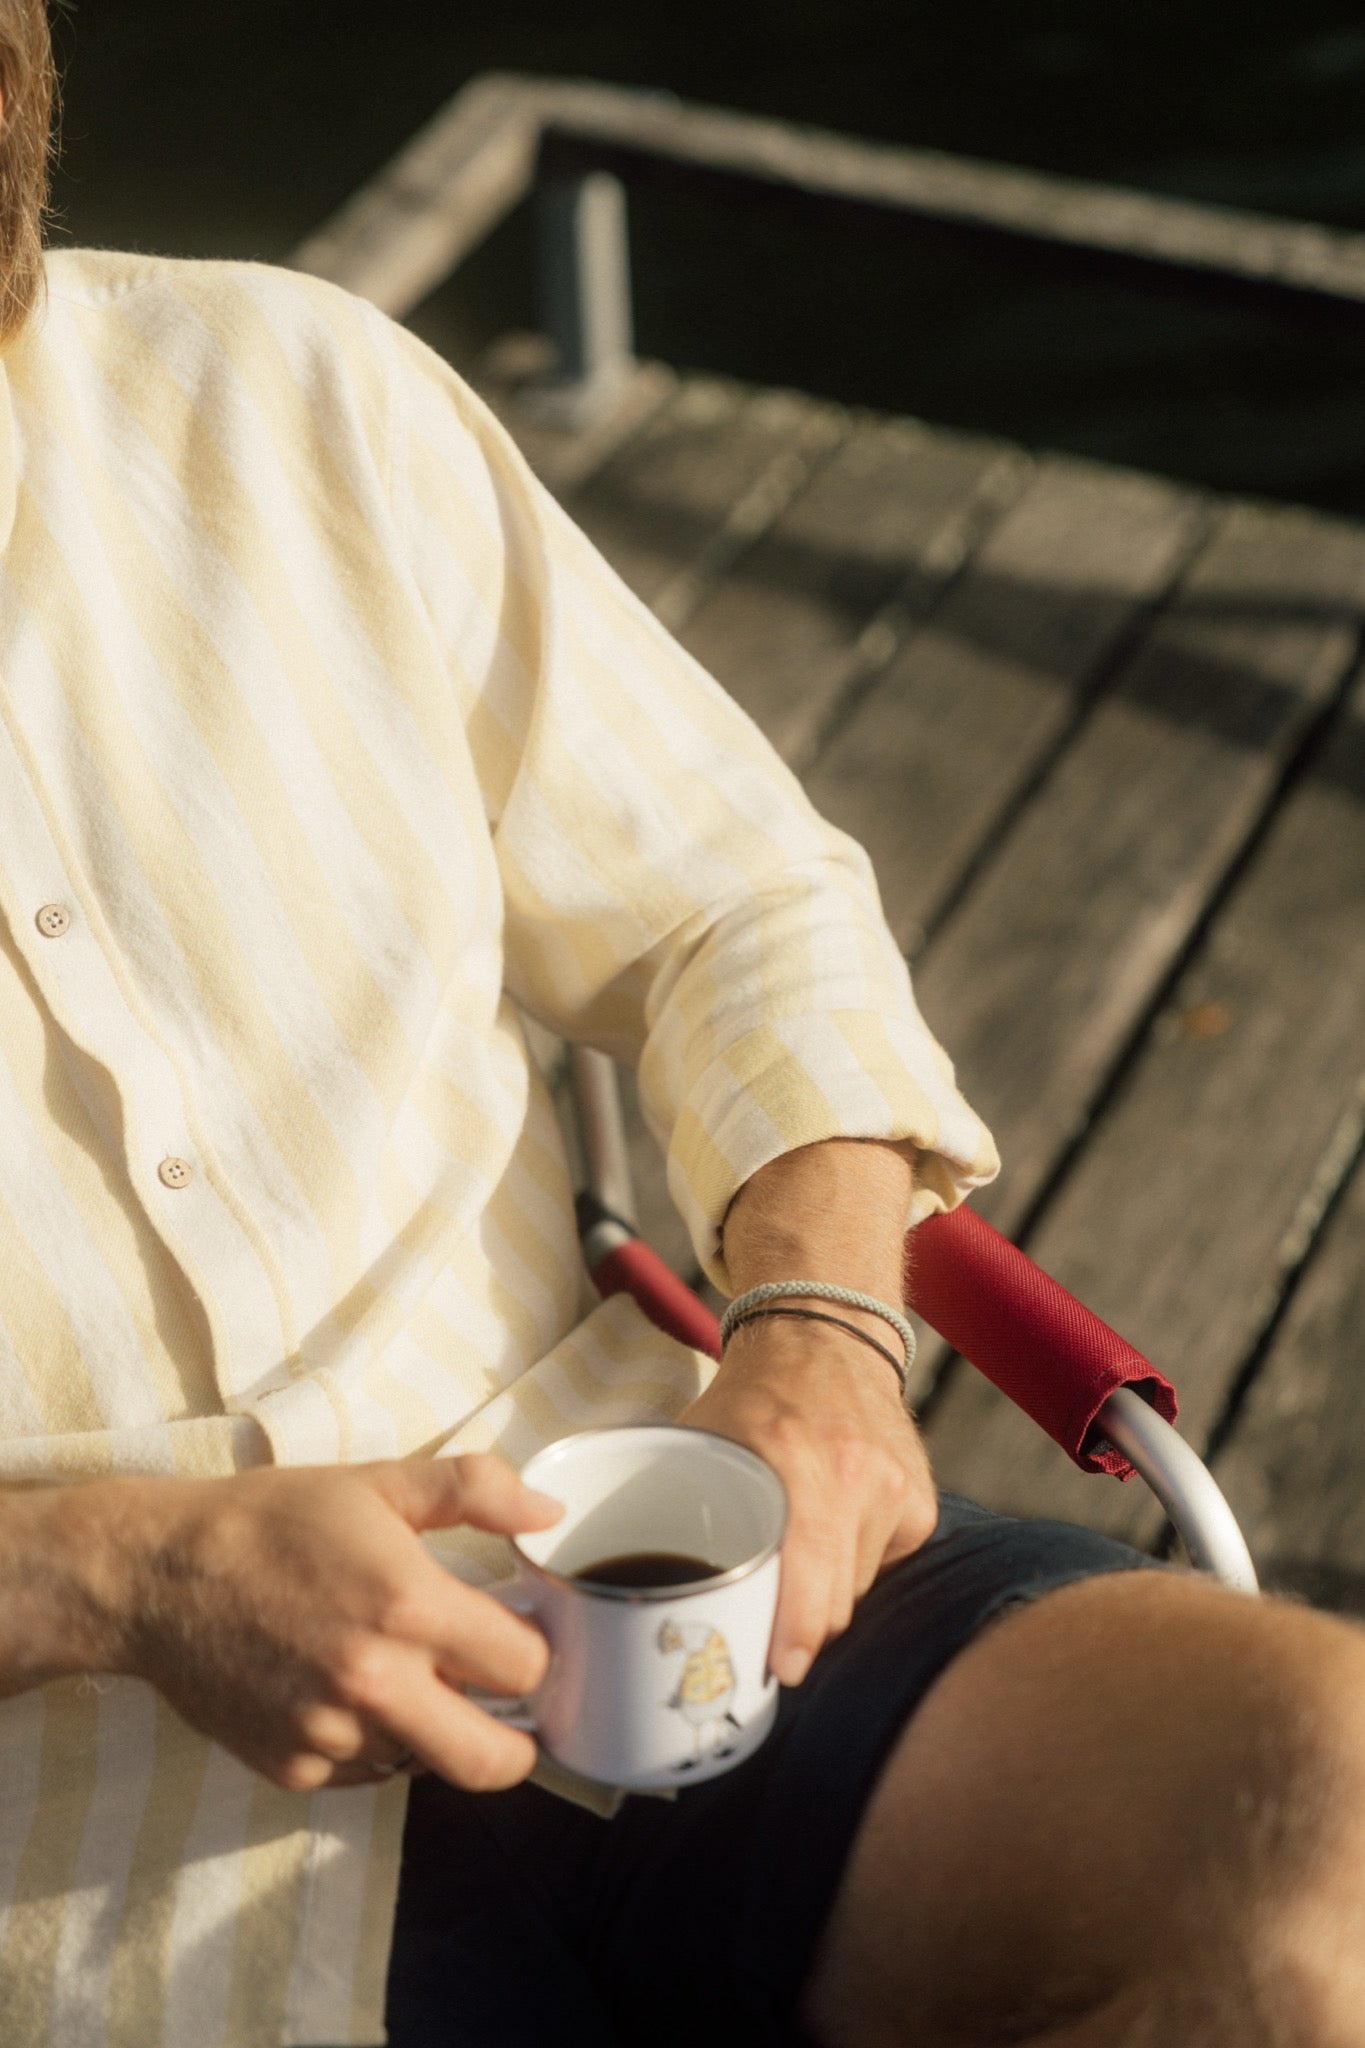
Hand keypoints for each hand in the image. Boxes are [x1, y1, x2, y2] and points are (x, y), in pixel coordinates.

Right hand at [87, 1456, 562, 1792]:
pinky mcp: (293, 1770)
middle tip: (508, 1708)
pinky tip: (345, 1690)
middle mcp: (376, 1684)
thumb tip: (549, 1514)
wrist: (158, 1575)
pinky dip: (373, 1744)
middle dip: (518, 1740)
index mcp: (408, 1607)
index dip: (532, 1650)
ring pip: (425, 1762)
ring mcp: (332, 1736)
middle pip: (494, 1760)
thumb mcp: (378, 1484)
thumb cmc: (271, 1521)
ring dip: (431, 1730)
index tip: (516, 1635)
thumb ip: (476, 1490)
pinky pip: (366, 1773)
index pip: (525, 1667)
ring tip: (400, 1672)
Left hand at [678, 1318, 936, 1686]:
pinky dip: (855, 1562)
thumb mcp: (698, 1438)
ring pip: (857, 1592)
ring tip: (793, 1553)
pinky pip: (883, 1567)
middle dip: (797, 1629)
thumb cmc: (749, 1396)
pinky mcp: (921, 1502)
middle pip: (832, 1604)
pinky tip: (832, 1524)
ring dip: (823, 1593)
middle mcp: (853, 1471)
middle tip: (762, 1629)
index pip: (809, 1575)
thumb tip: (636, 1591)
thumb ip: (675, 1507)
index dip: (793, 1637)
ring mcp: (894, 1488)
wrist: (826, 1336)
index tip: (777, 1669)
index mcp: (790, 1456)